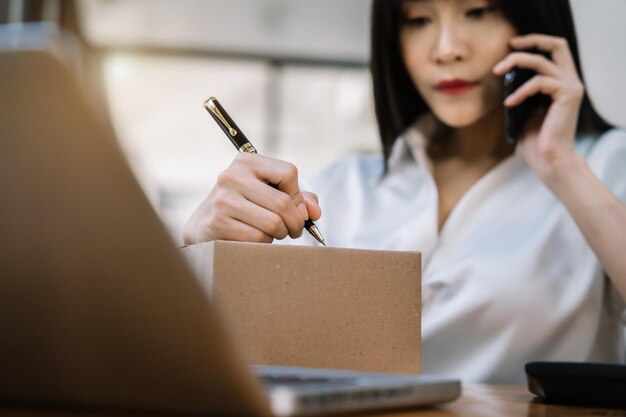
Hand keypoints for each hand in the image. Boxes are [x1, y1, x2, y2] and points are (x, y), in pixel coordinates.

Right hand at [182, 153, 320, 244]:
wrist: (204, 225)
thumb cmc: (245, 207)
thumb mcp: (269, 193)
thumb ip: (298, 198)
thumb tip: (314, 212)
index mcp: (247, 161)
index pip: (289, 173)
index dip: (298, 195)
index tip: (295, 207)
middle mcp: (232, 176)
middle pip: (284, 203)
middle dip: (295, 222)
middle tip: (293, 230)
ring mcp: (223, 200)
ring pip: (273, 223)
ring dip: (280, 234)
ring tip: (274, 233)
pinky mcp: (218, 223)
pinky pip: (258, 238)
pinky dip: (264, 243)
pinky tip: (257, 240)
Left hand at [493, 34, 584, 183]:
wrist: (548, 161)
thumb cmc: (535, 141)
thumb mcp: (524, 111)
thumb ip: (521, 93)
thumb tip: (503, 78)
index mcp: (561, 83)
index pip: (554, 50)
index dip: (534, 42)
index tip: (511, 45)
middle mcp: (570, 81)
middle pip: (557, 45)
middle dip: (532, 40)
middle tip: (509, 45)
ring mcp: (571, 87)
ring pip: (542, 61)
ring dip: (516, 62)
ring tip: (497, 72)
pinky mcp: (568, 95)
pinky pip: (540, 82)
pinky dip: (521, 90)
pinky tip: (509, 103)